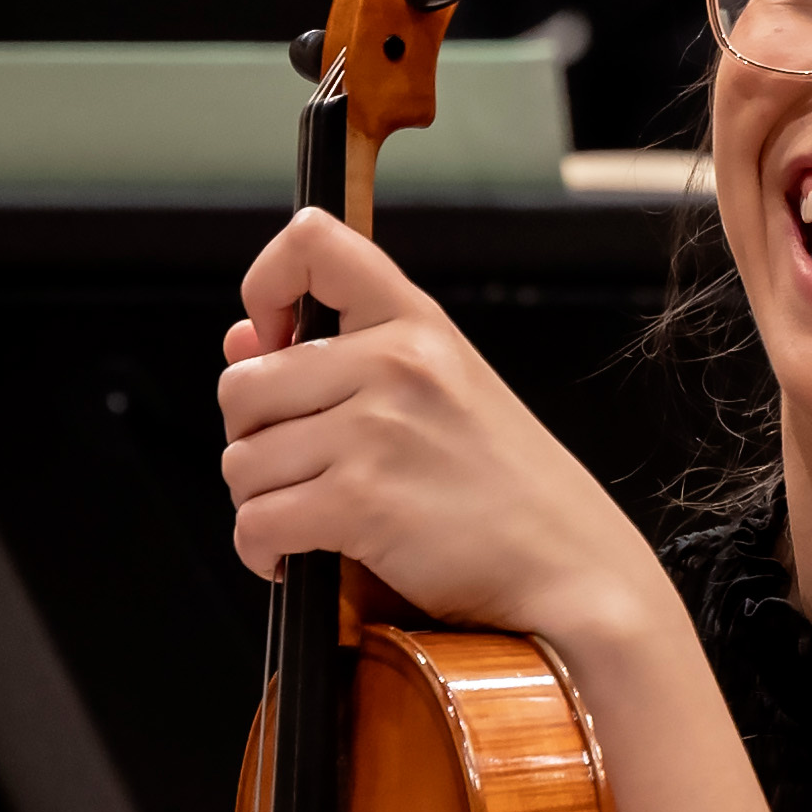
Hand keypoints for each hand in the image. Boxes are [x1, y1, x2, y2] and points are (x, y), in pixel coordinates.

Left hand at [217, 209, 663, 647]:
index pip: (314, 243)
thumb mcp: (442, 393)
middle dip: (251, 436)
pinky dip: (259, 551)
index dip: (265, 286)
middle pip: (242, 383)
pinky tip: (291, 558)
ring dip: (257, 501)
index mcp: (420, 324)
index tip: (273, 339)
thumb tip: (241, 339)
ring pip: (240, 460)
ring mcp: (377, 432)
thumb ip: (344, 358)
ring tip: (306, 517)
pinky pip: (256, 522)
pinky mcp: (362, 502)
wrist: (571, 567)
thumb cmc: (512, 490)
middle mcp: (396, 364)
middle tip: (295, 468)